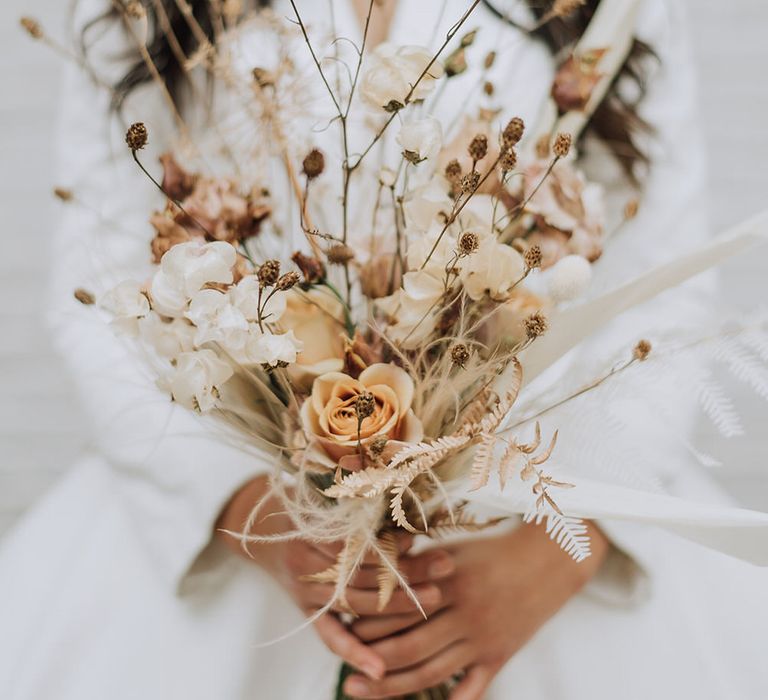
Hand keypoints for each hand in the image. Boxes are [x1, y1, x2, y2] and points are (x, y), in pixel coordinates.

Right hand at [215, 476, 455, 680]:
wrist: (257, 526)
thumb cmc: (300, 504)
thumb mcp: (323, 496)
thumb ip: (358, 506)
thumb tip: (406, 512)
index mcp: (309, 532)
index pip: (356, 544)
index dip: (388, 544)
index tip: (420, 540)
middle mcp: (305, 565)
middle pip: (362, 574)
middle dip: (406, 573)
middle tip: (444, 568)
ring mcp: (305, 591)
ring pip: (355, 604)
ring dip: (397, 605)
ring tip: (435, 598)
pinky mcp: (306, 610)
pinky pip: (330, 636)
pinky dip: (354, 653)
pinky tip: (379, 670)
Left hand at [344, 520, 609, 698]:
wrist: (549, 559)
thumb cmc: (494, 551)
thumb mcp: (454, 551)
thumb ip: (418, 566)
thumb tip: (378, 574)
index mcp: (448, 582)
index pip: (400, 610)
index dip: (370, 623)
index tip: (344, 631)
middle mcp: (464, 613)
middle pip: (410, 646)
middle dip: (374, 662)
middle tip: (346, 675)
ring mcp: (482, 638)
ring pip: (432, 672)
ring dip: (394, 688)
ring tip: (362, 692)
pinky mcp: (500, 655)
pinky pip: (473, 689)